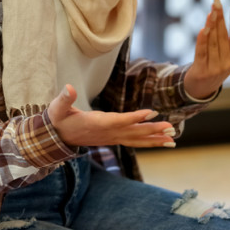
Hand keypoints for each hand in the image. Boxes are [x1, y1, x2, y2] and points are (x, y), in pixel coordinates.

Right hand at [48, 84, 176, 148]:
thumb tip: (68, 88)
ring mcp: (111, 137)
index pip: (119, 120)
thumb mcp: (57, 108)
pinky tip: (159, 140)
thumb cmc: (58, 120)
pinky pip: (133, 141)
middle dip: (152, 131)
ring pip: (136, 140)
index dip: (135, 117)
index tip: (151, 113)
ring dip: (154, 139)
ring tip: (172, 139)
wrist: (57, 138)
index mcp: (97, 124)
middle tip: (170, 128)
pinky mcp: (113, 138)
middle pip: (133, 133)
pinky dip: (147, 141)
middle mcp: (107, 133)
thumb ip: (64, 99)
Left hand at [184, 0, 229, 99]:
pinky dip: (202, 41)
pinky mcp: (200, 69)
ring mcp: (214, 67)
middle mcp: (227, 62)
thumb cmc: (221, 67)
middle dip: (220, 18)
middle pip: (223, 37)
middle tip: (217, 1)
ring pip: (212, 43)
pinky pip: (201, 52)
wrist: (203, 87)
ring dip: (211, 26)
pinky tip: (203, 29)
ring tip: (211, 11)